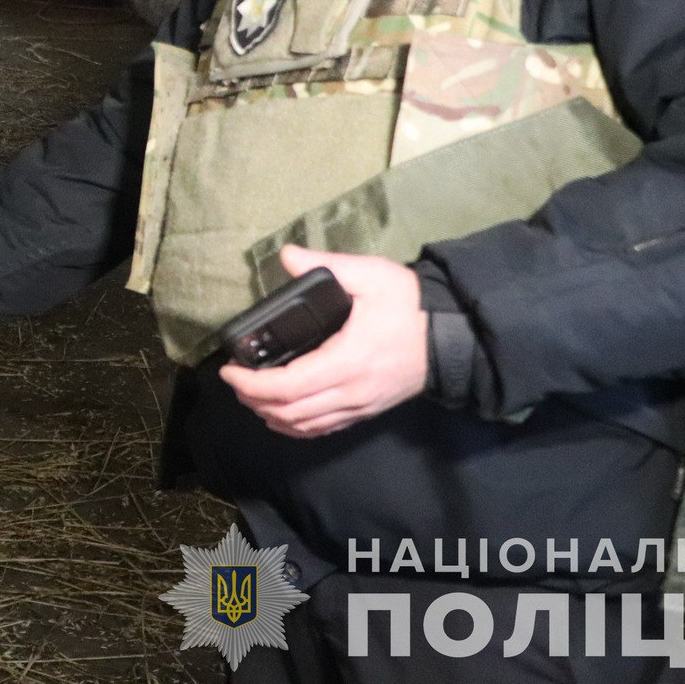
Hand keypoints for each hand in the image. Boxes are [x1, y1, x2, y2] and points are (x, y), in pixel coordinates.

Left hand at [218, 245, 427, 438]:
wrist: (454, 335)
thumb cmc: (410, 304)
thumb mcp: (370, 274)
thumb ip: (326, 264)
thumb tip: (285, 255)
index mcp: (346, 360)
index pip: (288, 386)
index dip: (252, 384)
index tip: (230, 371)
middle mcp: (350, 392)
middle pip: (290, 411)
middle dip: (254, 400)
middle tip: (234, 381)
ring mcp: (359, 406)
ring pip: (305, 426)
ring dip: (271, 415)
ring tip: (251, 396)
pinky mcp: (367, 411)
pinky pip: (324, 428)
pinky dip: (296, 426)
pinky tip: (281, 414)